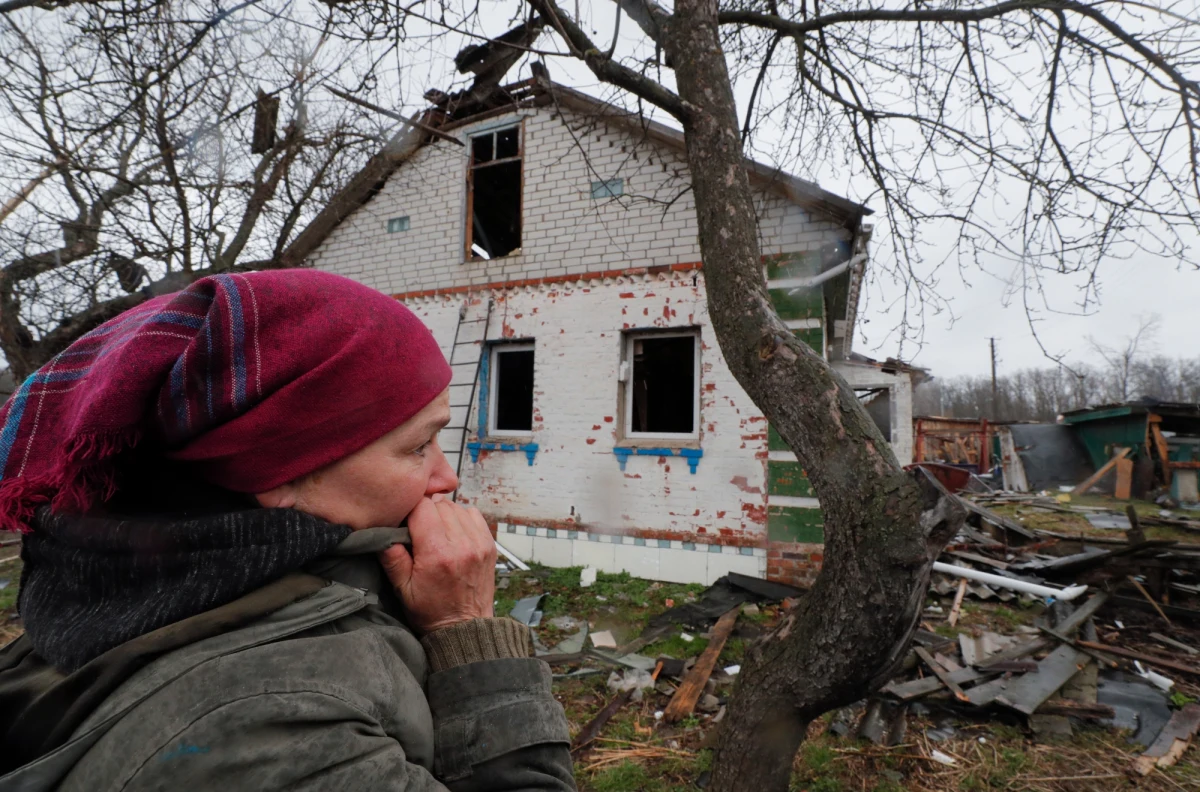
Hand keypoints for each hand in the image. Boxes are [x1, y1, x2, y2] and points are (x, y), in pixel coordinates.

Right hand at [378, 494, 496, 633]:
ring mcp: (479, 543)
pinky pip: (474, 515)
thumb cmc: (431, 611)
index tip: (407, 523)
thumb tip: (383, 535)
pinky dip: (462, 518)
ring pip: (457, 507)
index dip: (411, 511)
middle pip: (440, 504)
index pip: (423, 508)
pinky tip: (454, 534)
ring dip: (444, 514)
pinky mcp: (489, 545)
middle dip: (427, 513)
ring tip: (437, 533)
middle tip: (420, 531)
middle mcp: (461, 544)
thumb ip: (393, 560)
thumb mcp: (403, 590)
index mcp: (437, 553)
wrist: (464, 628)